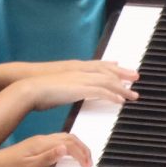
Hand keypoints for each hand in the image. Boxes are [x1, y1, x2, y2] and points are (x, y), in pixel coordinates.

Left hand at [0, 132, 93, 166]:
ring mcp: (37, 142)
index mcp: (42, 143)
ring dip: (76, 147)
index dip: (81, 154)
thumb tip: (66, 149)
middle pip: (69, 138)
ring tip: (82, 158)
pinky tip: (66, 154)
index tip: (87, 166)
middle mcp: (41, 140)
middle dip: (83, 149)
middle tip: (89, 162)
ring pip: (63, 139)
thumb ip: (48, 158)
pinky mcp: (34, 147)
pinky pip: (57, 143)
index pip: (69, 143)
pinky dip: (67, 147)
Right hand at [20, 61, 137, 112]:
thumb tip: (70, 90)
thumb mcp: (56, 84)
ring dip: (122, 88)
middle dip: (123, 73)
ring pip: (107, 81)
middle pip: (107, 70)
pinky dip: (112, 96)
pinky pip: (101, 92)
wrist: (28, 88)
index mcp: (74, 68)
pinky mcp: (79, 88)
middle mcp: (80, 70)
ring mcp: (80, 79)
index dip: (112, 67)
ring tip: (133, 95)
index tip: (122, 68)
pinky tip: (120, 101)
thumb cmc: (38, 89)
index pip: (98, 65)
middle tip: (136, 77)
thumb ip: (67, 85)